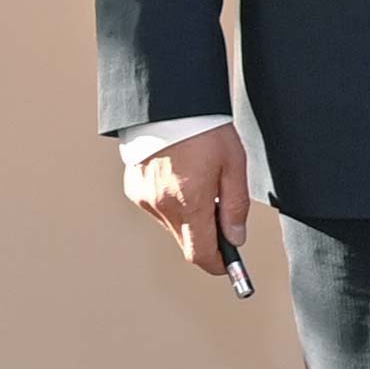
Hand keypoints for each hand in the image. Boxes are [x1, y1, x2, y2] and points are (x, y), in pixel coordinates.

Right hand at [124, 125, 250, 276]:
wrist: (168, 103)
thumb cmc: (203, 128)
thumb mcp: (233, 165)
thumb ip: (235, 206)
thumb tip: (235, 237)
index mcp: (188, 202)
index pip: (200, 253)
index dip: (217, 264)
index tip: (228, 265)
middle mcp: (161, 205)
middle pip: (185, 242)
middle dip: (205, 238)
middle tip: (222, 219)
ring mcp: (144, 198)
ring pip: (172, 225)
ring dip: (189, 218)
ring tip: (201, 186)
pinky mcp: (134, 188)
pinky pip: (157, 208)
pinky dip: (172, 203)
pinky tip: (181, 179)